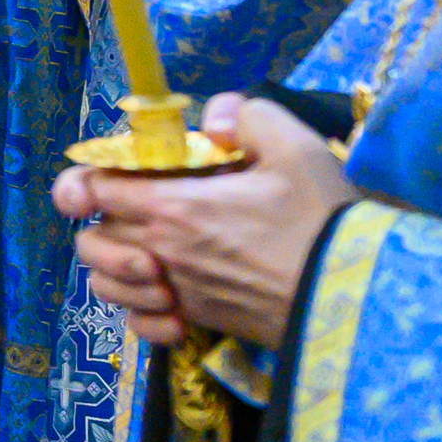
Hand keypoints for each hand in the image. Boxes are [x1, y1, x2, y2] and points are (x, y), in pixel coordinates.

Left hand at [54, 93, 354, 348]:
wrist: (352, 289)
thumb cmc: (320, 216)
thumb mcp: (293, 145)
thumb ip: (245, 116)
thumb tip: (213, 120)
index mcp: (172, 205)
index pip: (93, 190)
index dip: (88, 180)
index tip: (108, 176)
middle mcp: (162, 251)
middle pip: (91, 238)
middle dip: (101, 221)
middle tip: (135, 209)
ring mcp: (177, 291)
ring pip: (105, 284)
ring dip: (113, 268)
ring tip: (145, 253)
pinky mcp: (198, 321)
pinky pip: (141, 324)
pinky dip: (141, 313)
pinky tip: (166, 295)